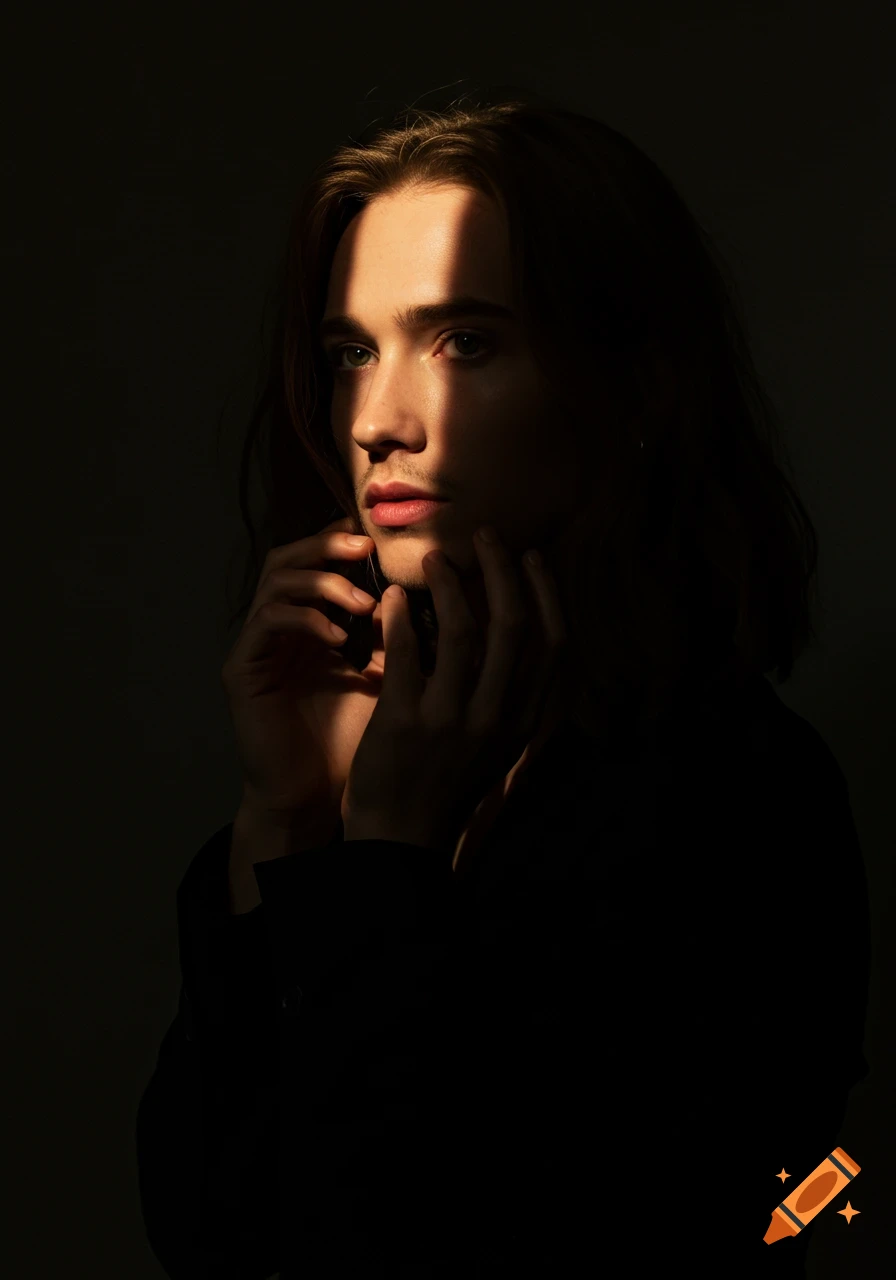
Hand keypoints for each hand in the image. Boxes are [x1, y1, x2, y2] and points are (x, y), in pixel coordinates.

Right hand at [220, 515, 383, 836]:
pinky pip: (266, 622)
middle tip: (365, 546)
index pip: (316, 562)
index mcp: (308, 624)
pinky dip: (305, 619)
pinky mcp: (241, 669)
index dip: (342, 541)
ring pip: (276, 582)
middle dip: (327, 545)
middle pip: (288, 558)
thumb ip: (392, 637)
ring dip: (323, 583)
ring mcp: (256, 646)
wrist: (317, 799)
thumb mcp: (383, 680)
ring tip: (362, 602)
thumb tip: (421, 591)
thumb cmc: (351, 744)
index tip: (382, 538)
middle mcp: (277, 628)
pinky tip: (337, 638)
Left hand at [341, 527, 568, 854]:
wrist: (399, 838)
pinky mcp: (404, 723)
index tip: (531, 556)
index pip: (554, 644)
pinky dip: (401, 616)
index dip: (546, 593)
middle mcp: (496, 718)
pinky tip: (394, 597)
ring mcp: (451, 720)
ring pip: (463, 631)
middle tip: (483, 536)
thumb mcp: (494, 743)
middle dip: (502, 571)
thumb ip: (508, 693)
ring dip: (450, 583)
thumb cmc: (445, 783)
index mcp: (523, 721)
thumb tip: (515, 626)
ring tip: (434, 559)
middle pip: (514, 626)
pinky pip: (407, 651)